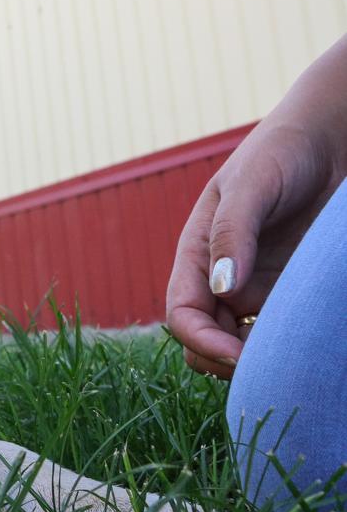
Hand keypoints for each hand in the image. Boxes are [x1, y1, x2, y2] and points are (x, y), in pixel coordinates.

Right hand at [166, 35, 346, 378]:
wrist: (329, 139)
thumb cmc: (282, 152)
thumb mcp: (251, 185)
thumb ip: (233, 233)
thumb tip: (222, 289)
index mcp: (197, 255)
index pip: (182, 314)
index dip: (201, 341)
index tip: (237, 356)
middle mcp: (223, 278)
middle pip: (206, 340)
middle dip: (225, 362)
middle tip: (265, 372)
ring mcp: (260, 288)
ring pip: (244, 344)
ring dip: (259, 361)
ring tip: (292, 366)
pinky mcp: (294, 292)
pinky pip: (282, 333)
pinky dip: (288, 349)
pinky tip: (310, 350)